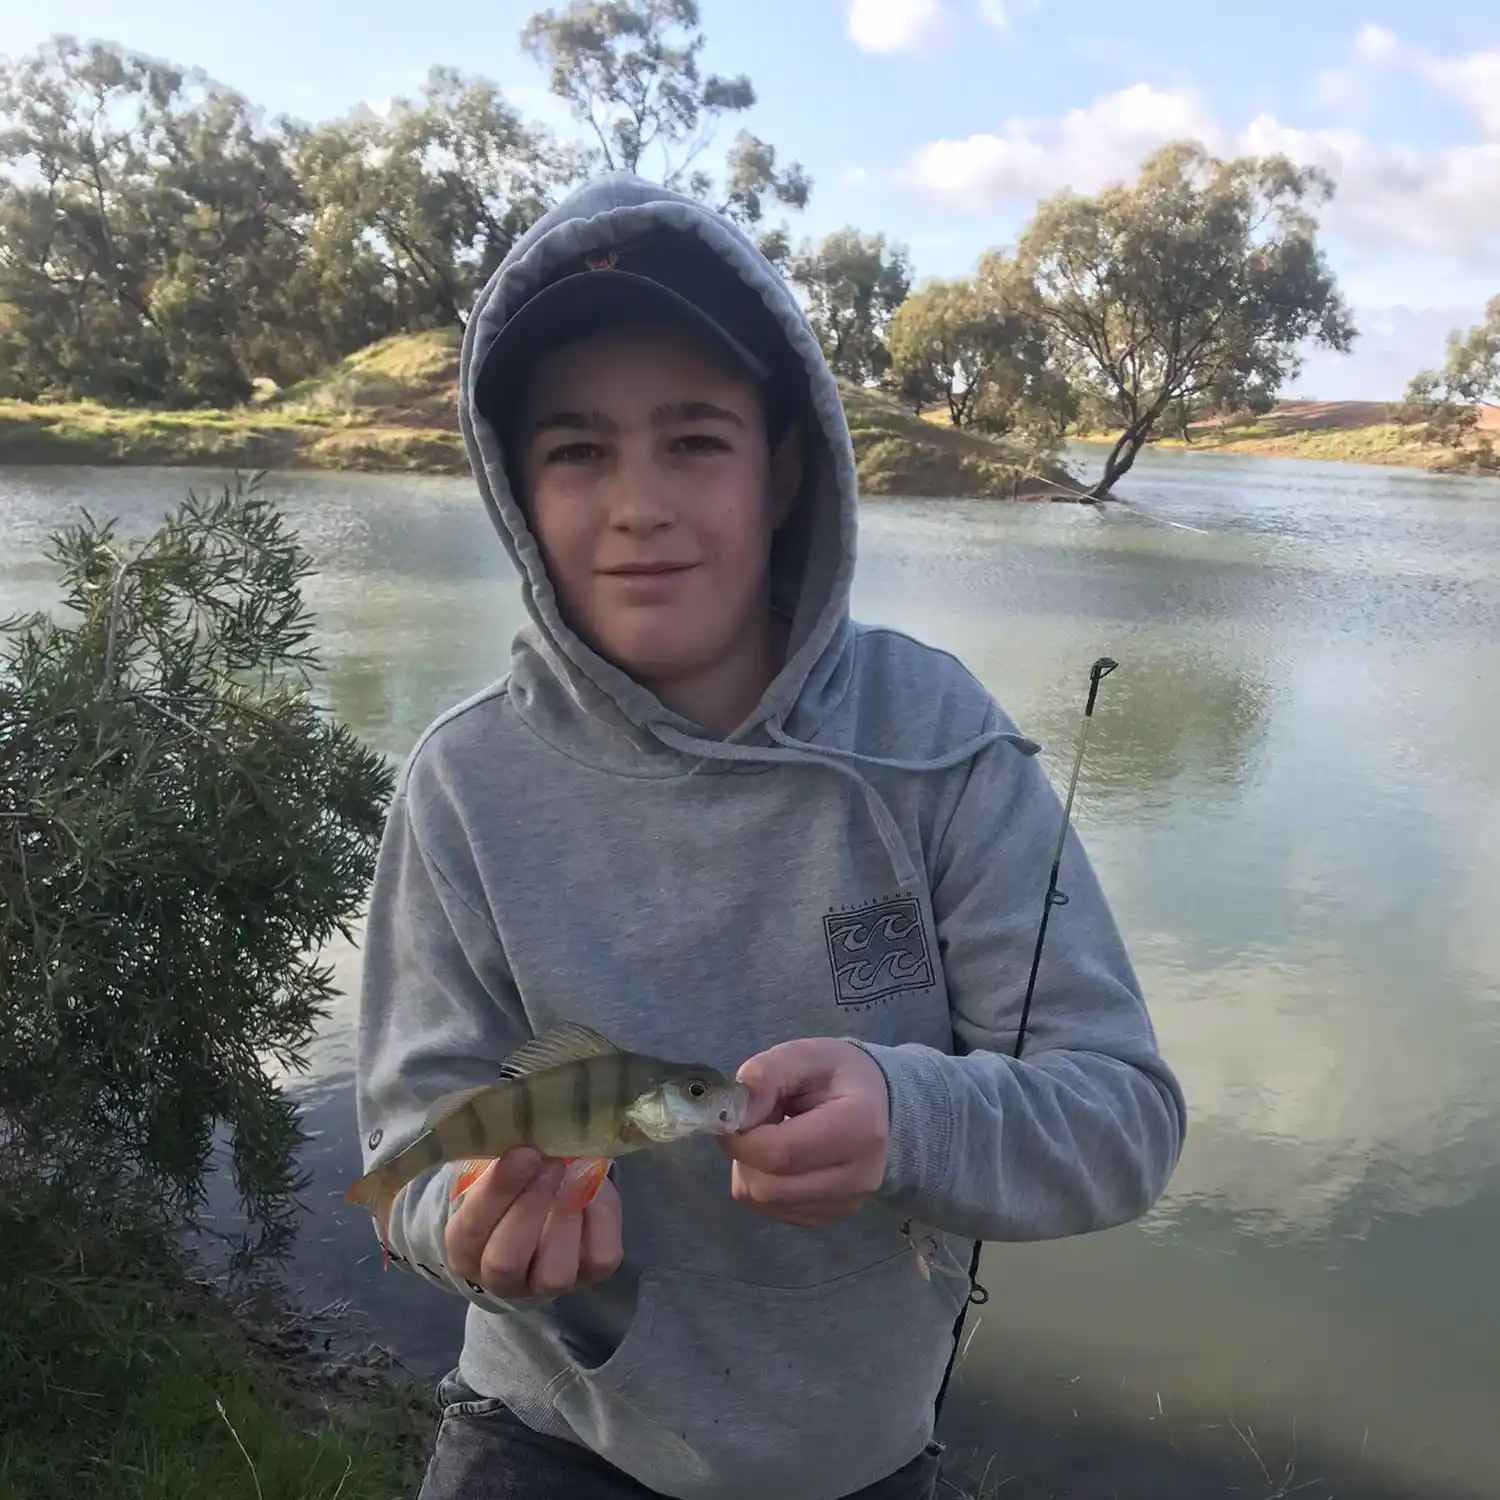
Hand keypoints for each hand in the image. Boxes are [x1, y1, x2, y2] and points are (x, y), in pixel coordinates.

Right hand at [444, 1148, 622, 1298]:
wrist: (549, 1202)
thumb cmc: (513, 1179)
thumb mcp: (497, 1164)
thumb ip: (503, 1154)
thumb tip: (527, 1128)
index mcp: (465, 1248)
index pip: (471, 1231)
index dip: (497, 1192)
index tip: (523, 1152)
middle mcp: (500, 1278)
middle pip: (506, 1260)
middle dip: (532, 1206)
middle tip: (552, 1161)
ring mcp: (545, 1285)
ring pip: (554, 1272)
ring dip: (566, 1215)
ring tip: (575, 1173)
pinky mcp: (589, 1276)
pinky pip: (598, 1256)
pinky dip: (602, 1217)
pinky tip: (596, 1186)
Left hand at [720, 1038, 890, 1227]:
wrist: (879, 1104)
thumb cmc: (839, 1075)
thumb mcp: (805, 1055)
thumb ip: (766, 1074)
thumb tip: (735, 1113)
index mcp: (858, 1128)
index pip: (780, 1153)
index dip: (741, 1137)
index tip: (732, 1114)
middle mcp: (858, 1176)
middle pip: (769, 1187)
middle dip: (744, 1154)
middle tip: (754, 1123)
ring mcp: (846, 1203)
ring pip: (766, 1202)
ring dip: (751, 1169)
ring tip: (772, 1136)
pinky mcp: (831, 1216)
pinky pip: (773, 1210)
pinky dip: (763, 1183)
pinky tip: (780, 1157)